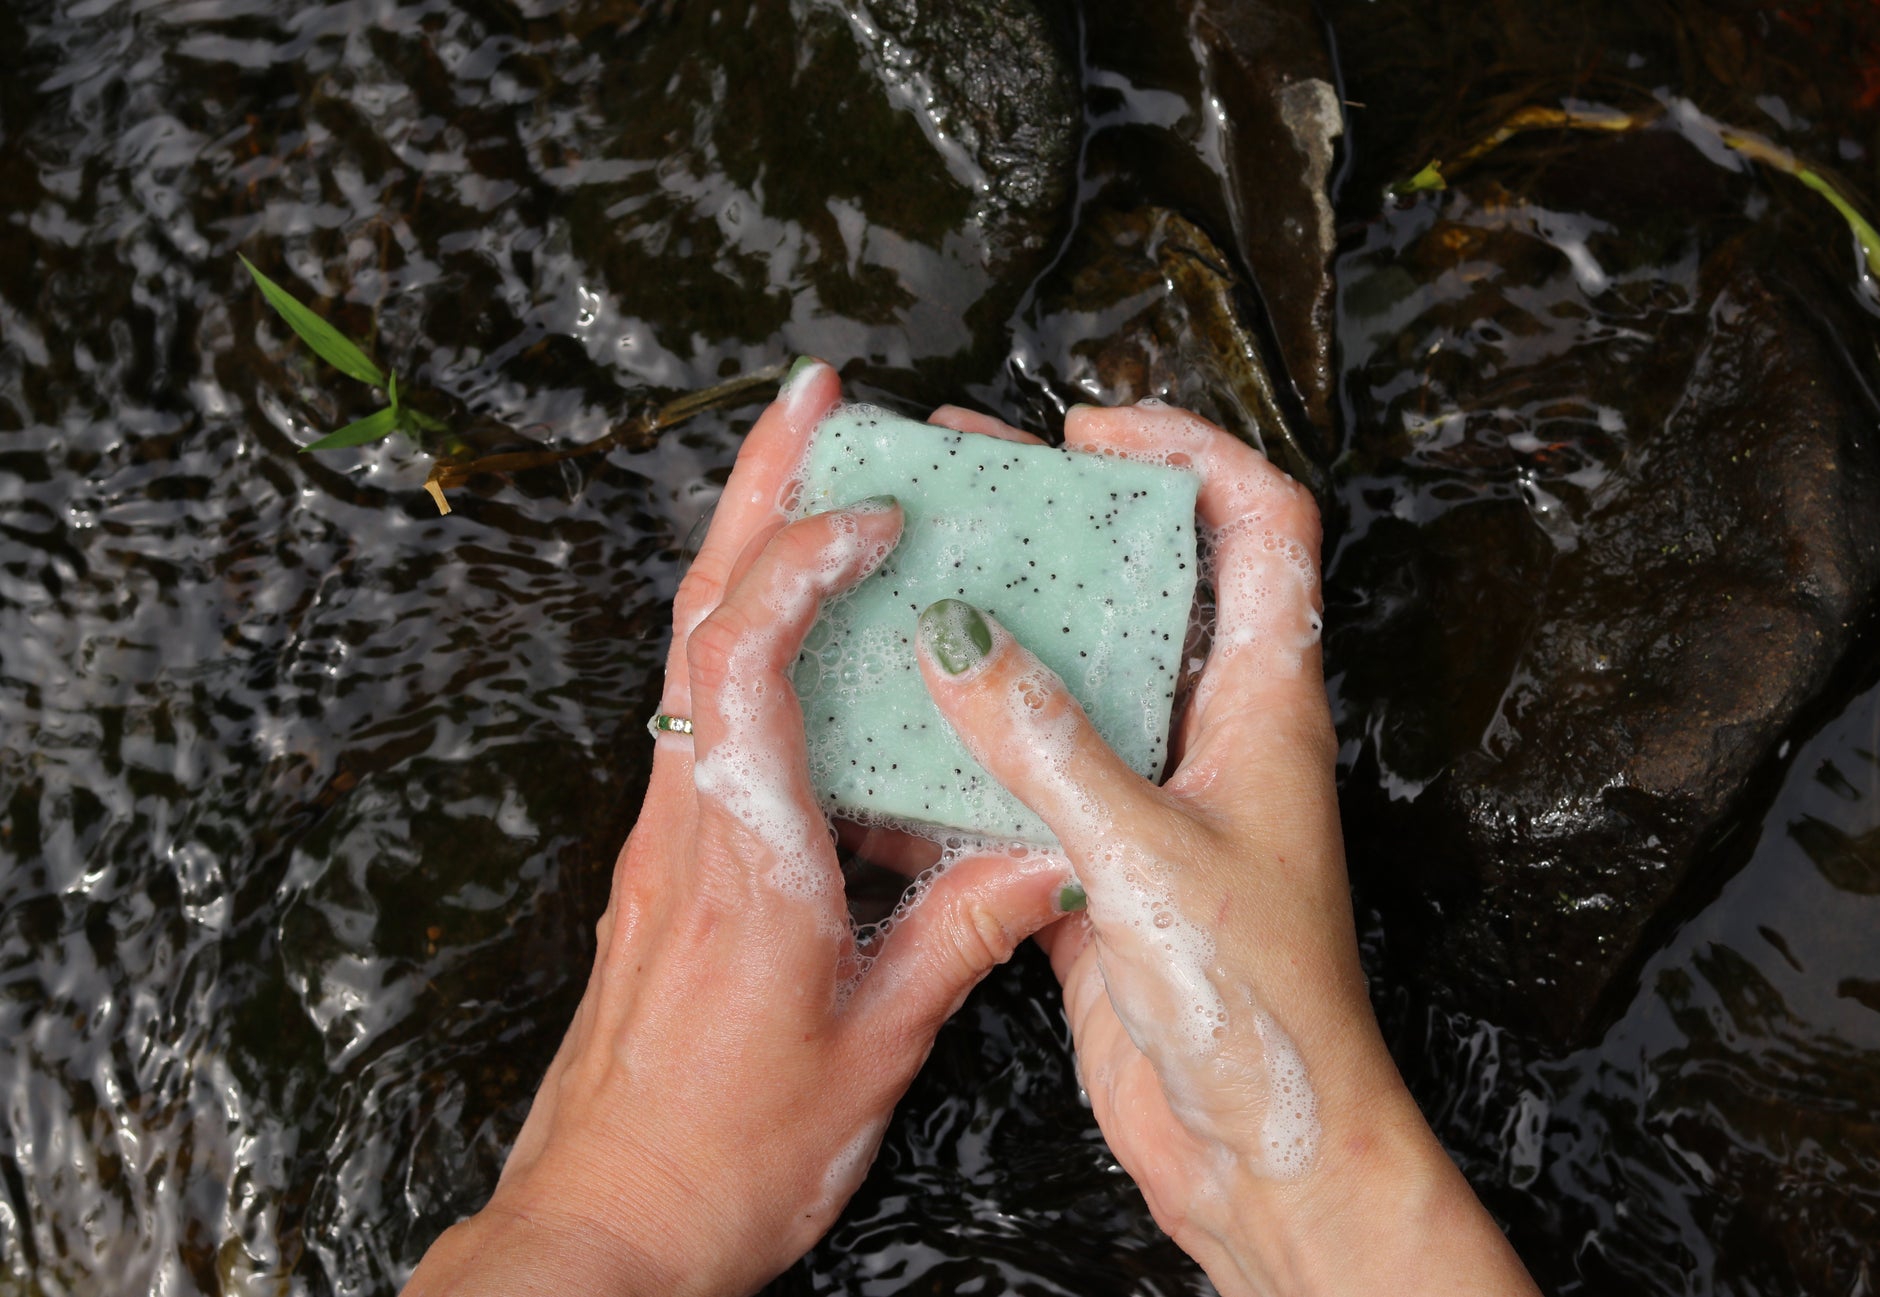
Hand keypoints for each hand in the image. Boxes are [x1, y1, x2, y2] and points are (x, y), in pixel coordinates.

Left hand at [404, 362, 1076, 1296]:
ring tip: (810, 468)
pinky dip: (744, 628)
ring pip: (689, 648)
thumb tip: (1049, 850)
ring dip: (744, 542)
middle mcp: (687, 820)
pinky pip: (699, 707)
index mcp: (746, 854)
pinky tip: (798, 626)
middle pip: (699, 610)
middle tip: (815, 394)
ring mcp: (663, 833)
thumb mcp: (876, 1045)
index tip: (877, 510)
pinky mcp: (664, 858)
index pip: (749, 657)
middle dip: (754, 485)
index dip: (803, 559)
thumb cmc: (730, 1150)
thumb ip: (964, 932)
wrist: (605, 1219)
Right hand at [916, 401, 1540, 1296]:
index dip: (1190, 451)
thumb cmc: (1259, 1008)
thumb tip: (958, 636)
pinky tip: (904, 710)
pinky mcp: (1107, 854)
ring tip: (918, 564)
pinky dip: (980, 726)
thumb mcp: (1146, 856)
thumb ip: (1049, 744)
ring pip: (1089, 667)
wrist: (1259, 1149)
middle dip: (1070, 513)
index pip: (1262, 523)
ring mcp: (1160, 791)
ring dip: (1015, 615)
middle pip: (1157, 578)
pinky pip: (1040, 760)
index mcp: (1266, 704)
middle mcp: (1217, 731)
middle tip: (969, 473)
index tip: (1090, 432)